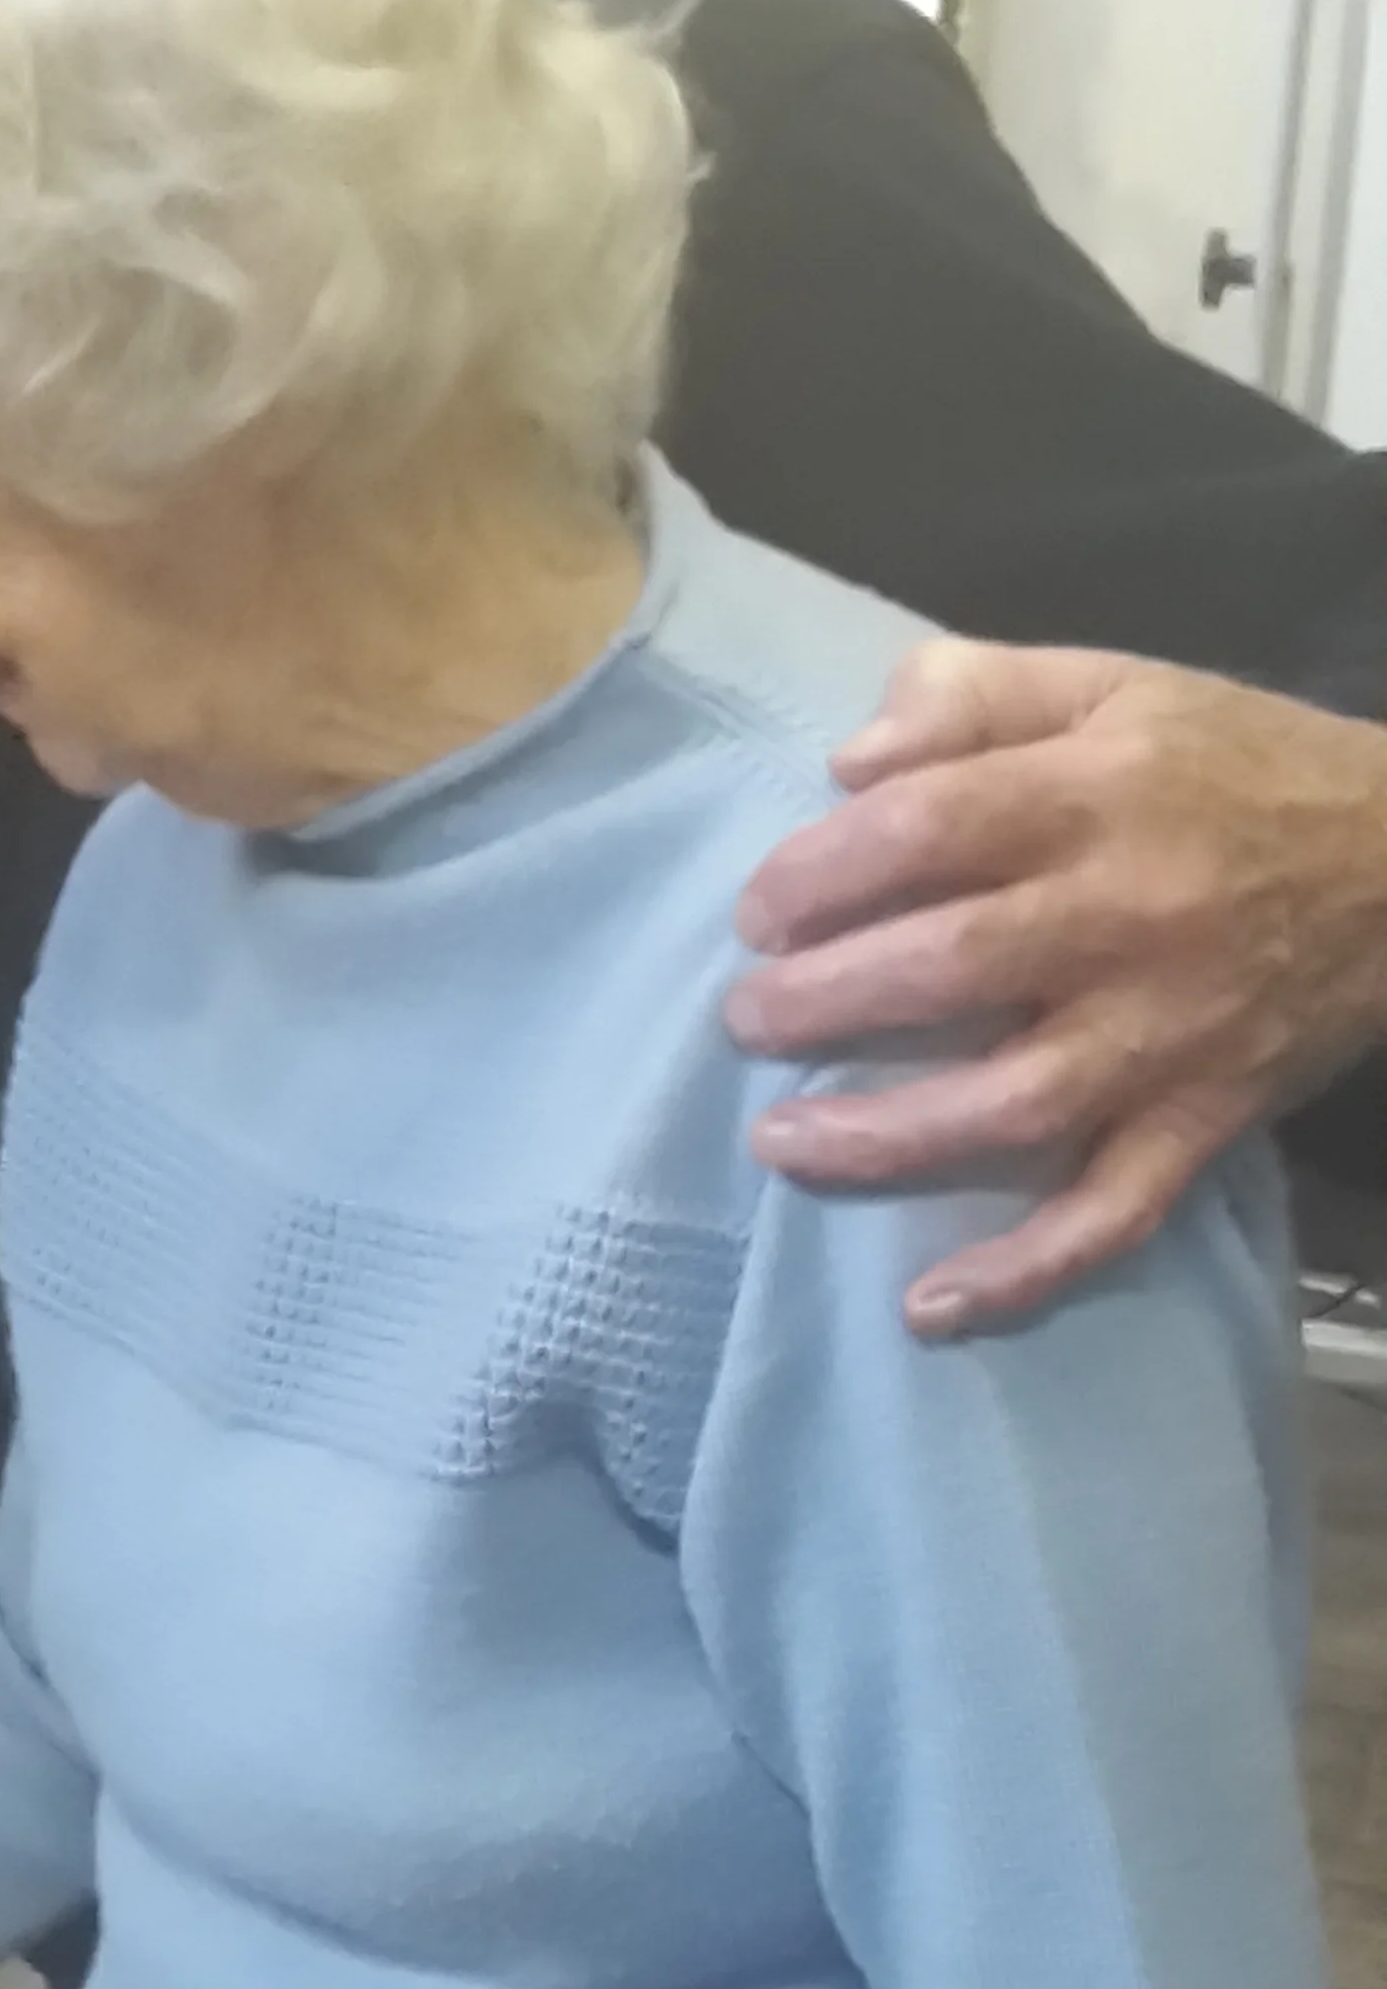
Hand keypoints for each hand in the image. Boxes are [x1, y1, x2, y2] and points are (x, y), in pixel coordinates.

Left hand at [727, 642, 1386, 1333]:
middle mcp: (1131, 917)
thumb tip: (846, 765)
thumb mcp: (1112, 684)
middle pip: (953, 965)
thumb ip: (972, 695)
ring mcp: (1170, 1034)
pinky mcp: (1207, 1120)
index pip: (927, 829)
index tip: (760, 912)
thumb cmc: (1238, 766)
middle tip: (749, 1018)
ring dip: (886, 1135)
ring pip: (1016, 1102)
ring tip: (782, 1142)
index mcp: (1099, 793)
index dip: (820, 871)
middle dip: (825, 999)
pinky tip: (930, 1304)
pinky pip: (1117, 1211)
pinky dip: (1026, 1269)